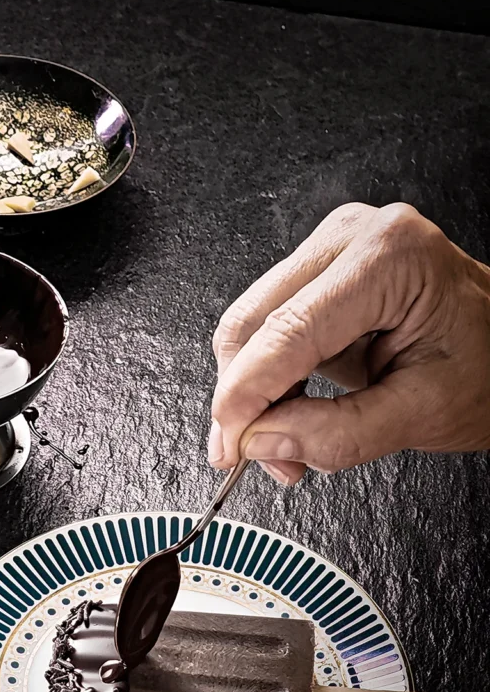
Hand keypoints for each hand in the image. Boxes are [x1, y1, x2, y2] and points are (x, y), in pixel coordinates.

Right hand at [208, 203, 489, 482]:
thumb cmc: (489, 368)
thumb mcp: (426, 413)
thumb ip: (341, 433)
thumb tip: (263, 441)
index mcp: (389, 257)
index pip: (289, 330)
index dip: (246, 394)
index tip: (229, 446)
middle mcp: (352, 235)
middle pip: (254, 321)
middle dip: (244, 397)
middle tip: (257, 456)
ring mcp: (332, 246)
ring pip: (251, 325)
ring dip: (254, 390)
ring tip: (289, 438)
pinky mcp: (320, 267)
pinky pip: (267, 324)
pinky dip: (268, 375)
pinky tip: (294, 407)